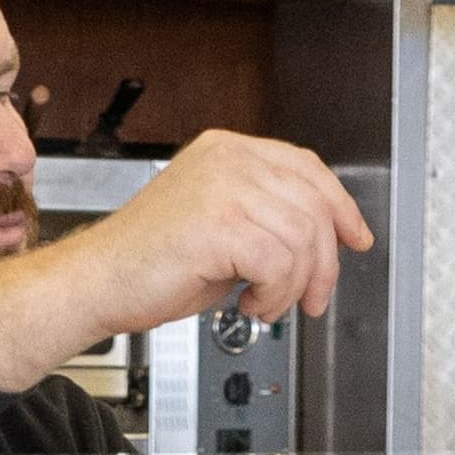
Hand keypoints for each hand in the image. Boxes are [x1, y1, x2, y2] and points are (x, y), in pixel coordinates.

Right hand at [0, 131, 372, 393]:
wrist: (98, 282)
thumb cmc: (150, 262)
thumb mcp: (221, 225)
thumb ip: (266, 216)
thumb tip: (321, 239)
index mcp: (227, 151)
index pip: (306, 167)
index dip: (339, 206)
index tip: (355, 237)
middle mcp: (227, 159)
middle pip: (313, 205)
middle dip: (323, 263)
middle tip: (312, 298)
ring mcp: (222, 186)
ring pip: (302, 238)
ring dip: (294, 285)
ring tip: (265, 301)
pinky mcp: (219, 222)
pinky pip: (280, 263)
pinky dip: (274, 294)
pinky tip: (248, 302)